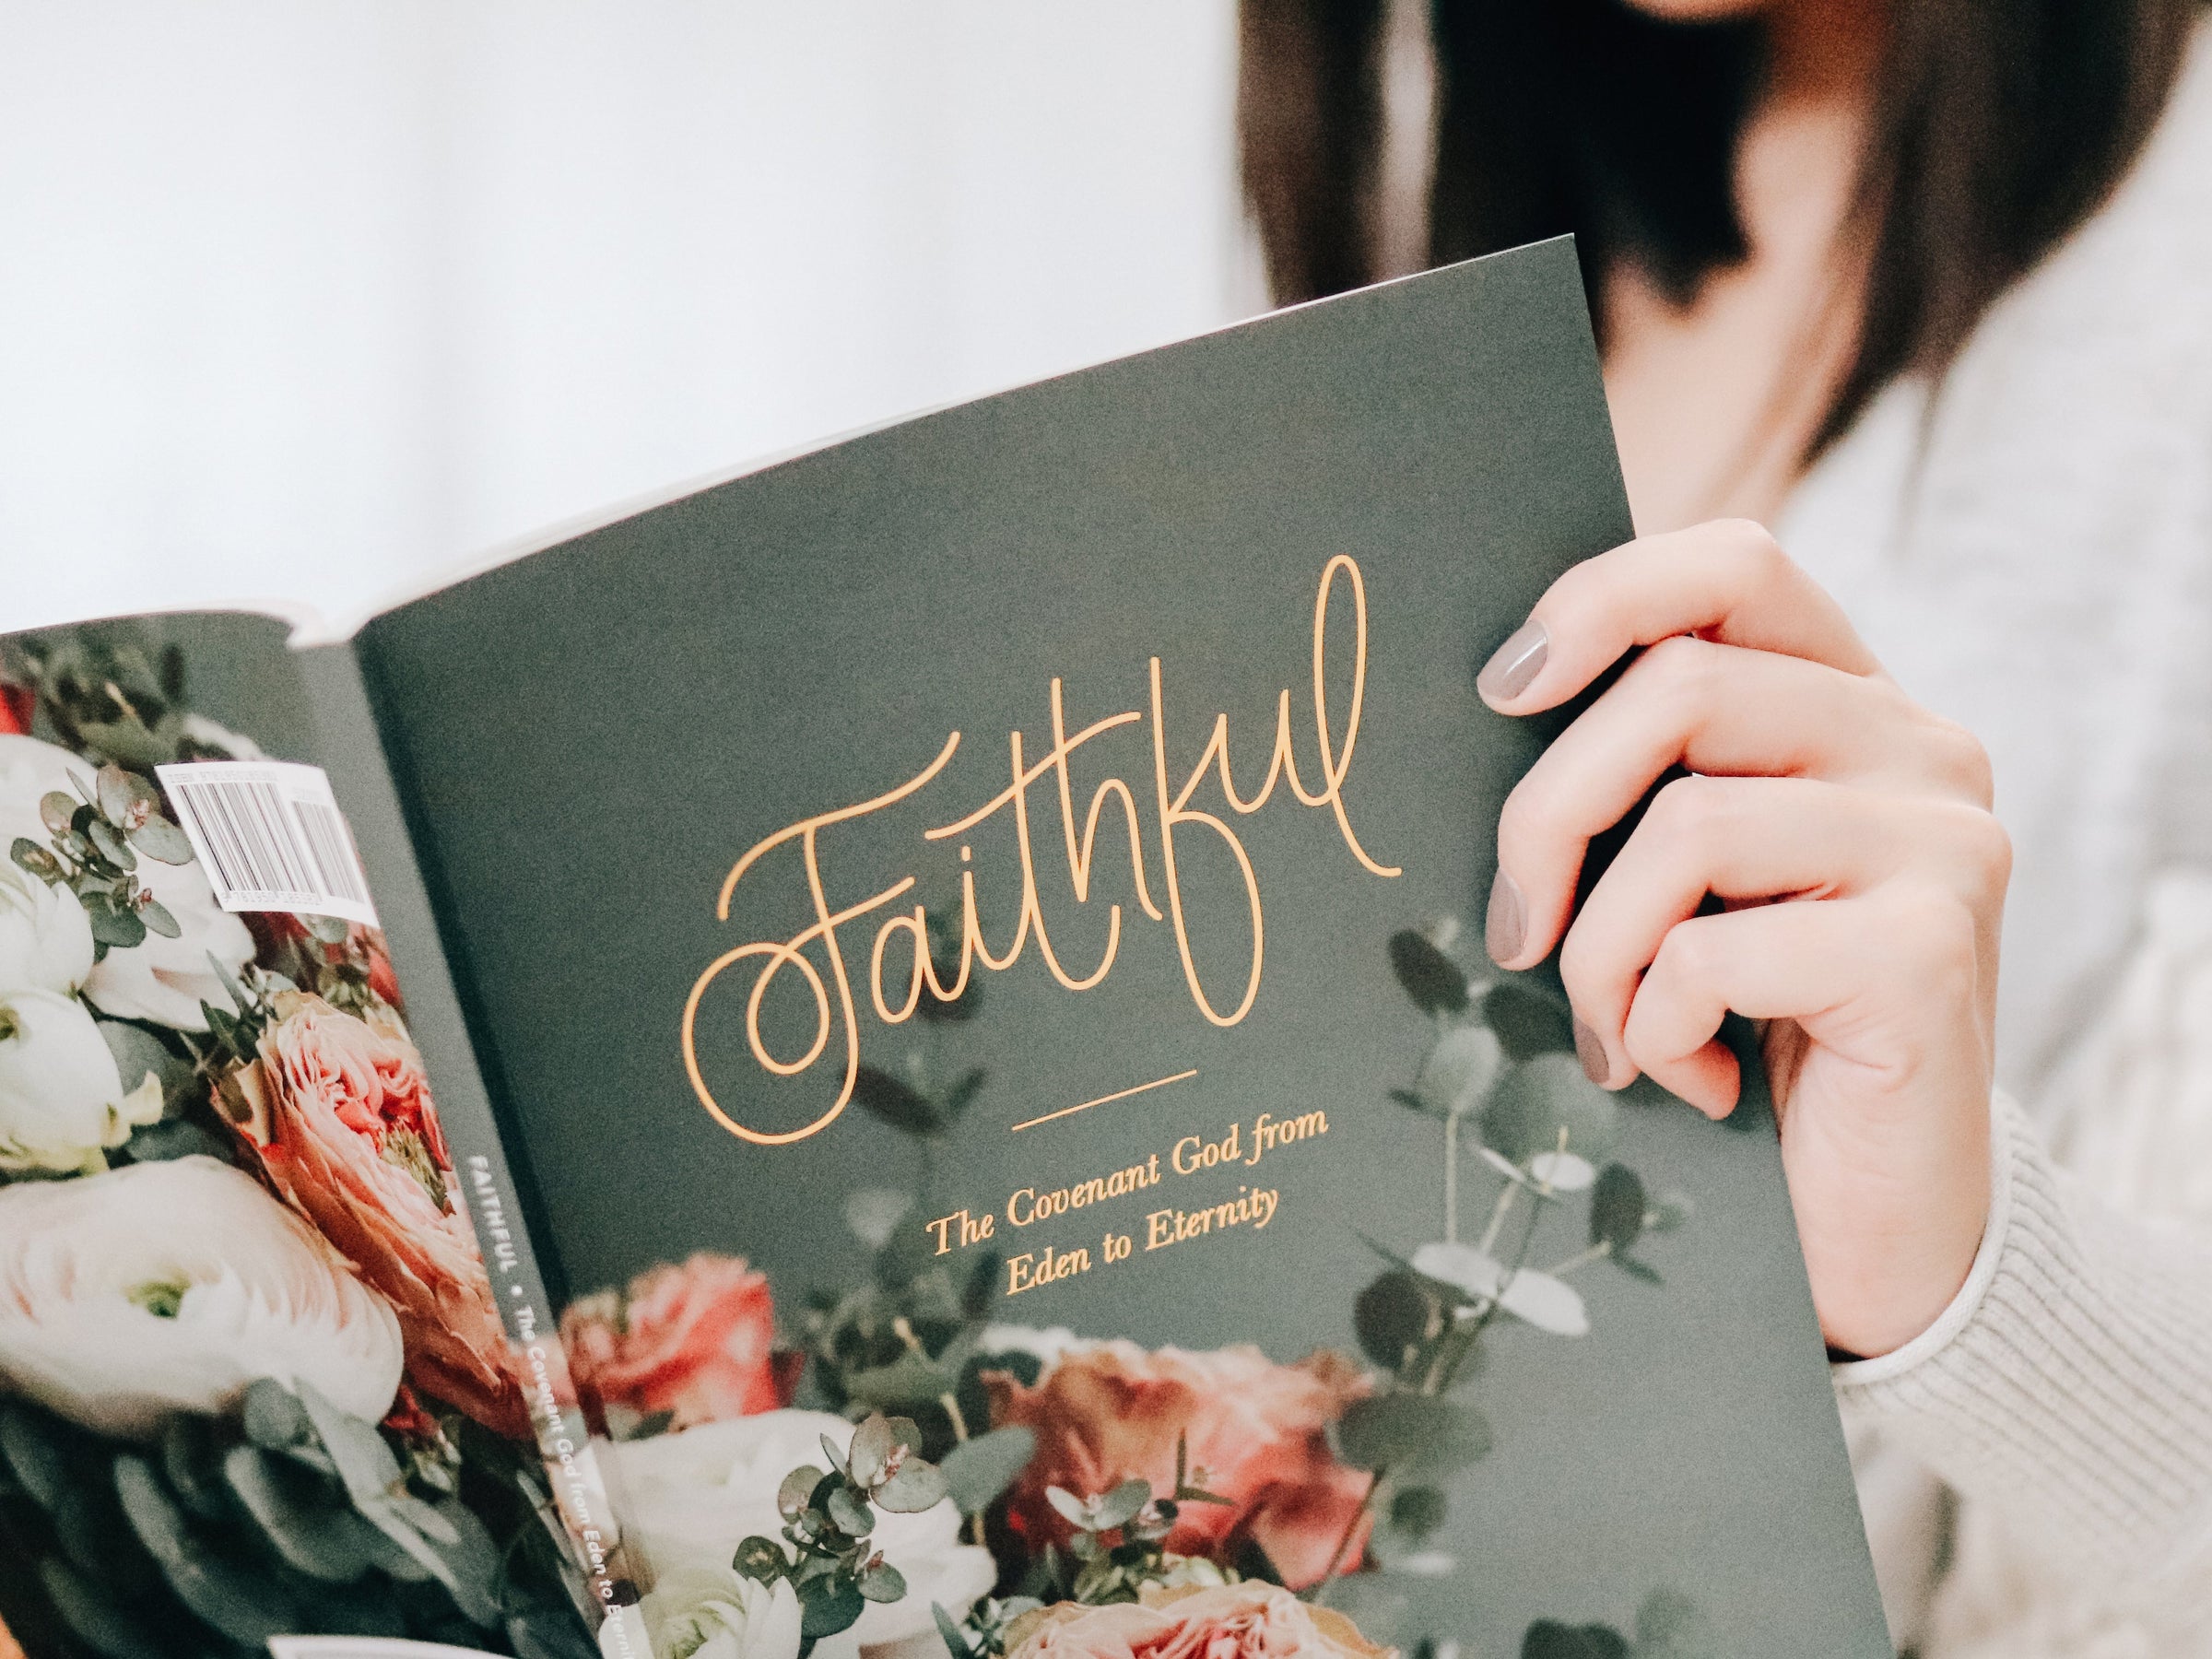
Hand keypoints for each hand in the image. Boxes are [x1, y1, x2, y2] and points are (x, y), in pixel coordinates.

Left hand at [1476, 520, 2007, 1358]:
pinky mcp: (1929, 952)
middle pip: (1678, 690)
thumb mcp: (1693, 885)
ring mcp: (1941, 844)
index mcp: (1855, 704)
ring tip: (1612, 1037)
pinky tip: (1695, 1082)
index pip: (1736, 564)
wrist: (1875, 1217)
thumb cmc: (1753, 1034)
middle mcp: (1922, 748)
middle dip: (1547, 818)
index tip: (1500, 691)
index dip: (1603, 598)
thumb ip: (1645, 782)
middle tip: (1512, 933)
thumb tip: (1490, 703)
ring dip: (1599, 956)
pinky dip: (1659, 1027)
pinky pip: (1712, 951)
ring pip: (1684, 827)